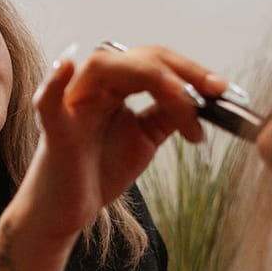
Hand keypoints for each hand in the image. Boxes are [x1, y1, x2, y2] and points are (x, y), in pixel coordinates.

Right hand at [15, 44, 227, 242]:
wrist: (68, 211)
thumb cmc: (100, 172)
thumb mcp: (145, 139)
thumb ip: (168, 116)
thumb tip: (204, 101)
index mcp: (116, 86)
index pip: (156, 62)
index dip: (191, 71)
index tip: (223, 90)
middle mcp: (94, 87)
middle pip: (138, 59)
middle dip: (180, 72)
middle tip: (212, 93)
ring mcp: (73, 104)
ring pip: (104, 68)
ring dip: (147, 75)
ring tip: (180, 97)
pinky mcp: (55, 129)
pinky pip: (48, 100)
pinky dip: (54, 81)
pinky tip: (67, 66)